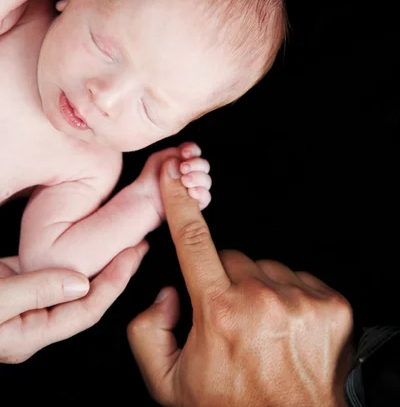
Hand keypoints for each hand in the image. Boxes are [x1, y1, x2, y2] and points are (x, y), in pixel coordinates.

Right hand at [0, 241, 147, 362]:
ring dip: (94, 259)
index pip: (87, 309)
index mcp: (30, 336)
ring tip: (120, 239)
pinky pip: (47, 266)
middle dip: (115, 271)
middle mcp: (32, 320)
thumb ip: (35, 293)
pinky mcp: (12, 280)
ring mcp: (24, 300)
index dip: (114, 282)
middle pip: (85, 296)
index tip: (132, 255)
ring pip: (69, 280)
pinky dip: (66, 250)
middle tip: (138, 246)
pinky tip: (81, 237)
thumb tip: (80, 282)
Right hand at [128, 159, 353, 406]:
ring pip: (266, 268)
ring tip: (261, 328)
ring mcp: (300, 299)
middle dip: (224, 279)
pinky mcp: (330, 304)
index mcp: (219, 312)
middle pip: (232, 257)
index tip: (174, 176)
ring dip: (259, 289)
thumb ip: (146, 331)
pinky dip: (289, 296)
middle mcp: (262, 299)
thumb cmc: (232, 406)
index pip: (193, 241)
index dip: (180, 203)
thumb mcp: (168, 383)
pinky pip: (298, 278)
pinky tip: (286, 327)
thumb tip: (167, 292)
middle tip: (230, 318)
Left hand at [136, 142, 210, 221]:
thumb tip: (186, 157)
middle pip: (204, 165)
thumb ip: (174, 154)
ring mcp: (195, 187)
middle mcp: (192, 172)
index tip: (184, 153)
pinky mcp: (196, 202)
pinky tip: (191, 192)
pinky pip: (206, 197)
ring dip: (198, 178)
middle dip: (196, 164)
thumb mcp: (159, 159)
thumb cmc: (150, 178)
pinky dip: (201, 193)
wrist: (146, 198)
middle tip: (183, 168)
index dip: (192, 150)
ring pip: (206, 180)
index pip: (195, 151)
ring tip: (185, 181)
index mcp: (183, 160)